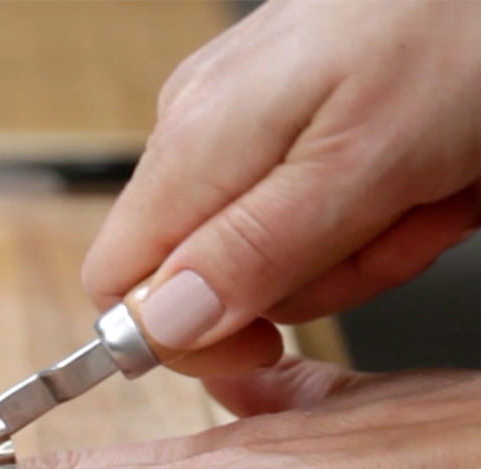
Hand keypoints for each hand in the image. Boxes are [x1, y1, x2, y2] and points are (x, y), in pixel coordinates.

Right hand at [84, 0, 480, 354]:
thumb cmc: (459, 29)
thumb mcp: (363, 167)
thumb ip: (252, 254)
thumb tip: (157, 326)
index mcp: (193, 147)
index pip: (115, 288)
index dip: (179, 338)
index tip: (262, 344)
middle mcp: (197, 132)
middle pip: (206, 280)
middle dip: (311, 282)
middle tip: (391, 229)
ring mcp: (238, 121)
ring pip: (265, 252)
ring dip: (360, 246)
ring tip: (422, 188)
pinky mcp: (283, 115)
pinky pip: (302, 209)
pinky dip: (370, 209)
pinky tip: (416, 169)